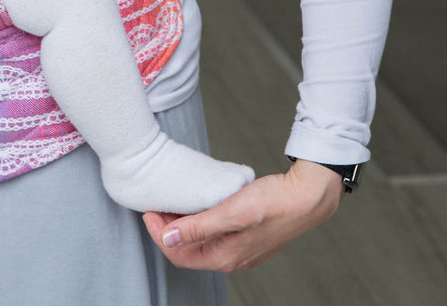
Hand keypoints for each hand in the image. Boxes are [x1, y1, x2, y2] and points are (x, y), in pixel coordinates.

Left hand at [143, 159, 343, 272]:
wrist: (307, 196)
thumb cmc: (273, 203)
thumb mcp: (231, 212)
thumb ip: (199, 227)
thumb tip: (169, 239)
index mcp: (225, 257)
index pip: (179, 254)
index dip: (159, 234)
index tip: (149, 211)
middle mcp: (231, 258)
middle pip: (188, 250)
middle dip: (168, 229)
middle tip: (157, 204)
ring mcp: (240, 249)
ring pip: (201, 242)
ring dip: (184, 224)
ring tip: (174, 202)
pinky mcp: (246, 236)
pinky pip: (214, 235)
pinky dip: (200, 222)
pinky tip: (198, 204)